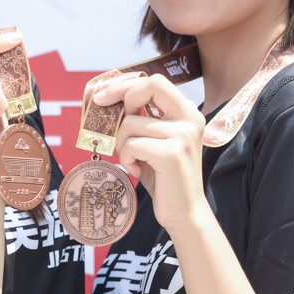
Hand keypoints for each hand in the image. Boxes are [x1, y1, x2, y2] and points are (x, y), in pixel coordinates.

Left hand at [93, 73, 208, 230]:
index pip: (155, 81)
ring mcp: (183, 135)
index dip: (126, 85)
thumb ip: (141, 118)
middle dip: (121, 97)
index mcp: (186, 111)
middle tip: (109, 119)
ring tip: (132, 160)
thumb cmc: (163, 175)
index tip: (104, 96)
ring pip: (131, 123)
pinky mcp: (172, 154)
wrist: (184, 211)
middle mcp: (189, 118)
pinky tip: (137, 171)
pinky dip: (127, 159)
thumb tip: (107, 98)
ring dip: (121, 144)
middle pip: (149, 86)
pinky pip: (132, 145)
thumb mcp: (153, 140)